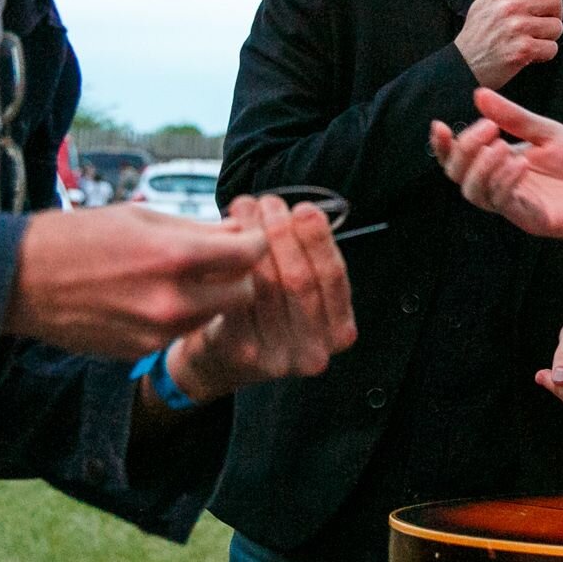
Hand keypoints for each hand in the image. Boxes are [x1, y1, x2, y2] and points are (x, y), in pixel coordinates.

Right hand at [5, 203, 268, 358]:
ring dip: (211, 297)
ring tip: (182, 276)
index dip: (252, 241)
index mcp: (175, 256)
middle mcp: (173, 300)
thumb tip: (240, 232)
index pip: (250, 254)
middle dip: (238, 274)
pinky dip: (181, 315)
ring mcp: (158, 332)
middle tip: (219, 258)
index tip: (243, 236)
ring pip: (214, 316)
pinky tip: (153, 297)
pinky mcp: (142, 351)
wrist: (21, 280)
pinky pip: (182, 332)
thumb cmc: (80, 236)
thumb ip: (197, 229)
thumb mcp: (142, 216)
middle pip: (243, 292)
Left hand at [167, 194, 357, 402]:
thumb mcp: (300, 293)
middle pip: (300, 279)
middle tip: (269, 202)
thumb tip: (301, 211)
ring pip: (267, 285)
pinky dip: (230, 264)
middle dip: (284, 233)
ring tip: (246, 207)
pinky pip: (238, 298)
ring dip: (254, 238)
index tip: (304, 208)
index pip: (333, 277)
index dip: (319, 239)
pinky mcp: (243, 354)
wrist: (222, 359)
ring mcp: (279, 358)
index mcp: (340, 331)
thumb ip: (308, 259)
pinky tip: (224, 239)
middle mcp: (316, 351)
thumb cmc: (267, 312)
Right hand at [429, 88, 562, 265]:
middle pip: (460, 177)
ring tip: (501, 146)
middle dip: (464, 151)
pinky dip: (505, 182)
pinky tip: (519, 164)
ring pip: (476, 194)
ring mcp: (515, 205)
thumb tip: (478, 95)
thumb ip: (515, 118)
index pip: (461, 158)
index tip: (439, 124)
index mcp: (502, 162)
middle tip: (488, 129)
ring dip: (482, 168)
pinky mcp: (532, 220)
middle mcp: (502, 185)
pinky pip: (506, 204)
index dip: (444, 145)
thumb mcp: (549, 133)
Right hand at [453, 0, 562, 88]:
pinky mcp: (522, 51)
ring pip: (557, 26)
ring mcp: (517, 29)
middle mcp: (510, 7)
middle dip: (553, 13)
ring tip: (533, 38)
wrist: (464, 66)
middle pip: (555, 0)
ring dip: (549, 36)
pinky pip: (552, 48)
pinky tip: (530, 54)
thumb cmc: (477, 31)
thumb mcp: (483, 0)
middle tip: (540, 22)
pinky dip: (545, 54)